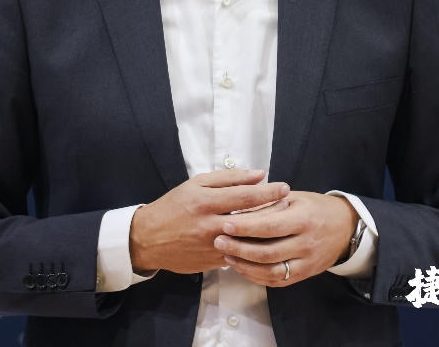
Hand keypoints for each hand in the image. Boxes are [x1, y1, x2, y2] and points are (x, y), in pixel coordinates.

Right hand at [129, 169, 289, 274]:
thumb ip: (228, 178)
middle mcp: (210, 225)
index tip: (285, 187)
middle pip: (252, 220)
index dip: (268, 192)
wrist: (149, 239)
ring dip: (268, 231)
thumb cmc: (174, 206)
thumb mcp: (195, 184)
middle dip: (274, 211)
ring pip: (249, 240)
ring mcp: (213, 246)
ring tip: (282, 221)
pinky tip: (264, 239)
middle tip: (289, 205)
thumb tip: (258, 175)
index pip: (245, 196)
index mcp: (205, 201)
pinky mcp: (214, 262)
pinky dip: (254, 246)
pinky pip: (241, 254)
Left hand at [214, 191, 357, 286]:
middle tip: (217, 240)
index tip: (224, 223)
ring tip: (226, 255)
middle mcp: (306, 243)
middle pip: (267, 252)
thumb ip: (269, 203)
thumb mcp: (295, 197)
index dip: (245, 227)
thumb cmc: (315, 207)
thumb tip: (238, 207)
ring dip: (245, 265)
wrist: (345, 228)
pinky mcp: (304, 275)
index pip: (269, 226)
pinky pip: (277, 280)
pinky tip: (241, 267)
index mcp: (303, 219)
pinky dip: (256, 276)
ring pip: (271, 271)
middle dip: (239, 248)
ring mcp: (306, 263)